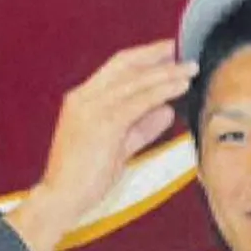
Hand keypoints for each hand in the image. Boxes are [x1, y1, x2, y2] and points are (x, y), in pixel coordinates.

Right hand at [9, 39, 197, 250]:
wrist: (61, 198)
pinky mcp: (104, 123)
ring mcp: (92, 108)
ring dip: (166, 73)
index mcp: (82, 100)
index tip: (165, 53)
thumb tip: (166, 112)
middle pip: (124, 64)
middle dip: (155, 55)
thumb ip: (141, 128)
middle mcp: (84, 98)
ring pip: (135, 81)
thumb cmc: (84, 179)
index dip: (142, 58)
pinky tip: (180, 88)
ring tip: (190, 70)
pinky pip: (139, 100)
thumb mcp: (117, 148)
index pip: (115, 68)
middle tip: (181, 52)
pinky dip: (163, 90)